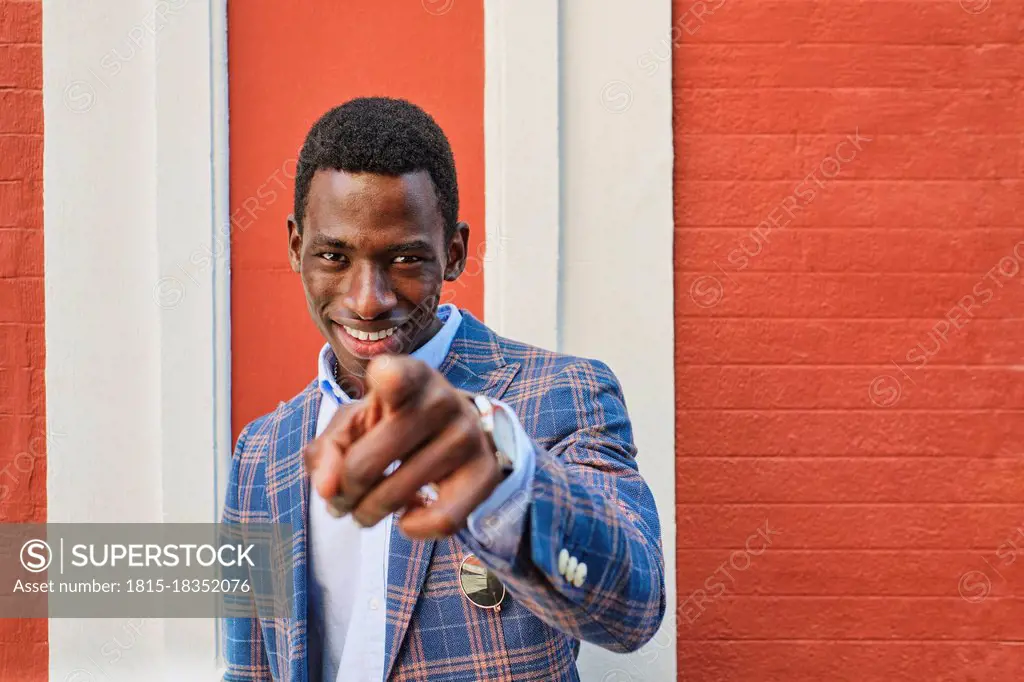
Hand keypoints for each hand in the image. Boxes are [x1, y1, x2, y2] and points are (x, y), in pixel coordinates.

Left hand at [303, 355, 502, 539]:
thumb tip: (328, 491)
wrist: (455, 430)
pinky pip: (442, 520)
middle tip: (341, 499)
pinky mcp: (486, 472)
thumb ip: (328, 451)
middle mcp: (441, 400)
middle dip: (343, 493)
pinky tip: (408, 515)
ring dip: (367, 514)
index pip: (397, 376)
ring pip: (396, 496)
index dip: (388, 377)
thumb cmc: (393, 424)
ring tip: (366, 509)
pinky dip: (413, 528)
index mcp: (408, 376)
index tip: (382, 376)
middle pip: (365, 464)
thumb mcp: (355, 425)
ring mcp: (468, 435)